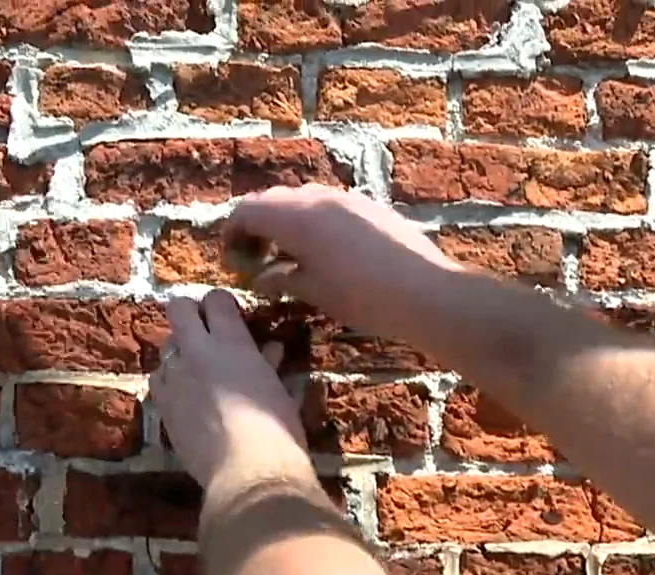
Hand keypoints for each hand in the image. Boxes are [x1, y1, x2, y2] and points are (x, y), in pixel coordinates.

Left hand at [152, 290, 308, 488]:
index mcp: (232, 343)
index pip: (216, 300)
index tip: (230, 316)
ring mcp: (174, 380)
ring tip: (196, 371)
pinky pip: (158, 382)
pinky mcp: (163, 408)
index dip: (222, 304)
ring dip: (179, 353)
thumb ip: (267, 364)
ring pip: (165, 347)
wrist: (248, 472)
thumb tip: (269, 349)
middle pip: (178, 309)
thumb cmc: (278, 430)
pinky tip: (185, 398)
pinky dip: (170, 384)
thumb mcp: (278, 390)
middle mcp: (197, 353)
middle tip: (206, 332)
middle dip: (190, 314)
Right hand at [224, 185, 462, 341]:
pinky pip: (328, 204)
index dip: (232, 230)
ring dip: (286, 220)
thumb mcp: (314, 292)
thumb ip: (282, 279)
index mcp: (296, 217)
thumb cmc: (362, 298)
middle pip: (273, 200)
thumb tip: (260, 277)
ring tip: (288, 253)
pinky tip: (322, 249)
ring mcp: (346, 198)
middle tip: (255, 255)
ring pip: (302, 199)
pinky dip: (313, 220)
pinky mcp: (369, 206)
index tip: (230, 254)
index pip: (248, 210)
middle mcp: (318, 198)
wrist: (424, 291)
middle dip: (257, 223)